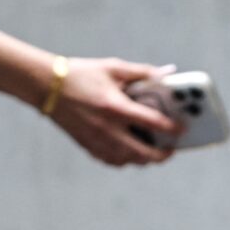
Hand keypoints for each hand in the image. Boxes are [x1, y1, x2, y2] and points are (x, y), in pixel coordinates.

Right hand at [50, 58, 180, 167]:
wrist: (47, 86)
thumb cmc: (81, 74)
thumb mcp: (114, 68)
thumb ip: (143, 72)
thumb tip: (168, 73)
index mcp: (116, 107)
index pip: (153, 123)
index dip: (172, 129)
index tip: (182, 130)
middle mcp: (108, 129)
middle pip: (143, 153)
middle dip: (162, 155)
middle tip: (171, 149)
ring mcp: (97, 141)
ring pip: (128, 161)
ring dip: (143, 159)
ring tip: (152, 151)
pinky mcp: (87, 146)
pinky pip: (111, 161)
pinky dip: (124, 160)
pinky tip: (129, 152)